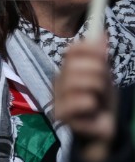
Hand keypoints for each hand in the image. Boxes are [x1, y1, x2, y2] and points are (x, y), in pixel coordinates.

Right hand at [54, 39, 116, 161]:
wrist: (103, 128)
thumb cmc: (102, 101)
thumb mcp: (105, 76)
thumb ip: (100, 57)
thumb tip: (102, 34)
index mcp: (66, 70)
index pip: (73, 50)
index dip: (89, 49)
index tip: (104, 56)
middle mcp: (58, 82)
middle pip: (75, 64)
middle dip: (97, 71)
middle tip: (103, 83)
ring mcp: (57, 98)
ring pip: (79, 81)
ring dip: (96, 88)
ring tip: (97, 98)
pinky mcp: (61, 114)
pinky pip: (80, 101)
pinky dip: (91, 104)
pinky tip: (92, 109)